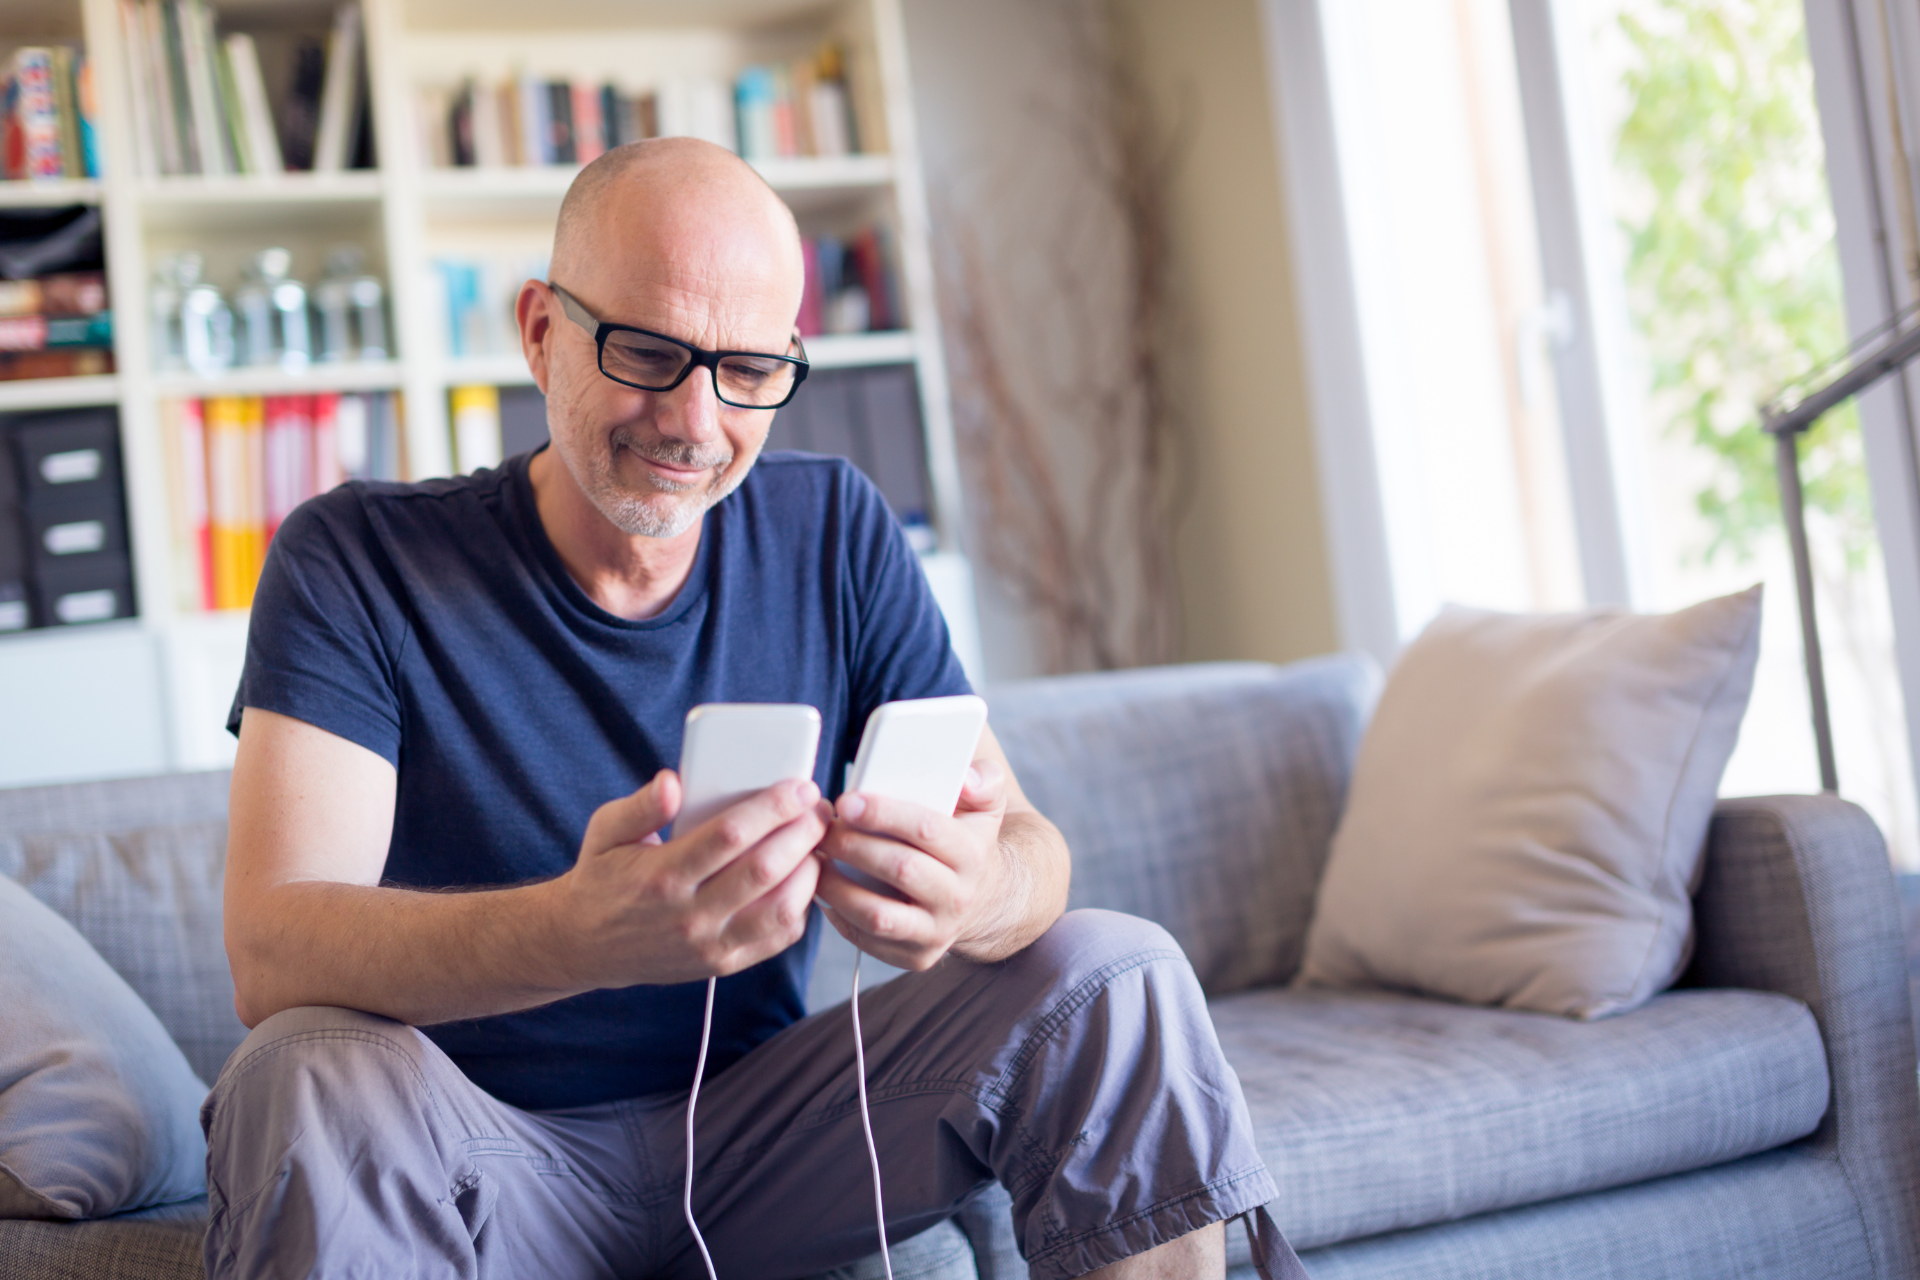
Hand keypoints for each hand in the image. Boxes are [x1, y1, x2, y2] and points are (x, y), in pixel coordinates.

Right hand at [556, 770, 829, 987]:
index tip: (800, 787)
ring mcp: (709, 945)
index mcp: (662, 875)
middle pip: (764, 870)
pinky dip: (801, 906)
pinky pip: (778, 937)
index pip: (730, 835)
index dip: (773, 807)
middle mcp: (688, 916)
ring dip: (810, 871)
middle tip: (820, 810)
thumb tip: (673, 782)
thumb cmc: (604, 878)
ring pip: (781, 909)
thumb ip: (642, 805)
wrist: (585, 945)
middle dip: (803, 833)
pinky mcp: (723, 963)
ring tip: (815, 843)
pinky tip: (801, 878)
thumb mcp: (607, 832)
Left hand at [814, 760, 1010, 969]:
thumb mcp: (986, 807)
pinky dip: (838, 916)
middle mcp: (959, 897)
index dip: (883, 814)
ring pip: (879, 915)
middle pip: (899, 870)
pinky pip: (868, 941)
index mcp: (972, 855)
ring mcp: (938, 932)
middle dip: (853, 846)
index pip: (926, 830)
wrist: (982, 899)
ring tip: (815, 861)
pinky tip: (823, 890)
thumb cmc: (967, 842)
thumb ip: (985, 780)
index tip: (846, 801)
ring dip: (837, 887)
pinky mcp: (917, 956)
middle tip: (821, 829)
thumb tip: (966, 778)